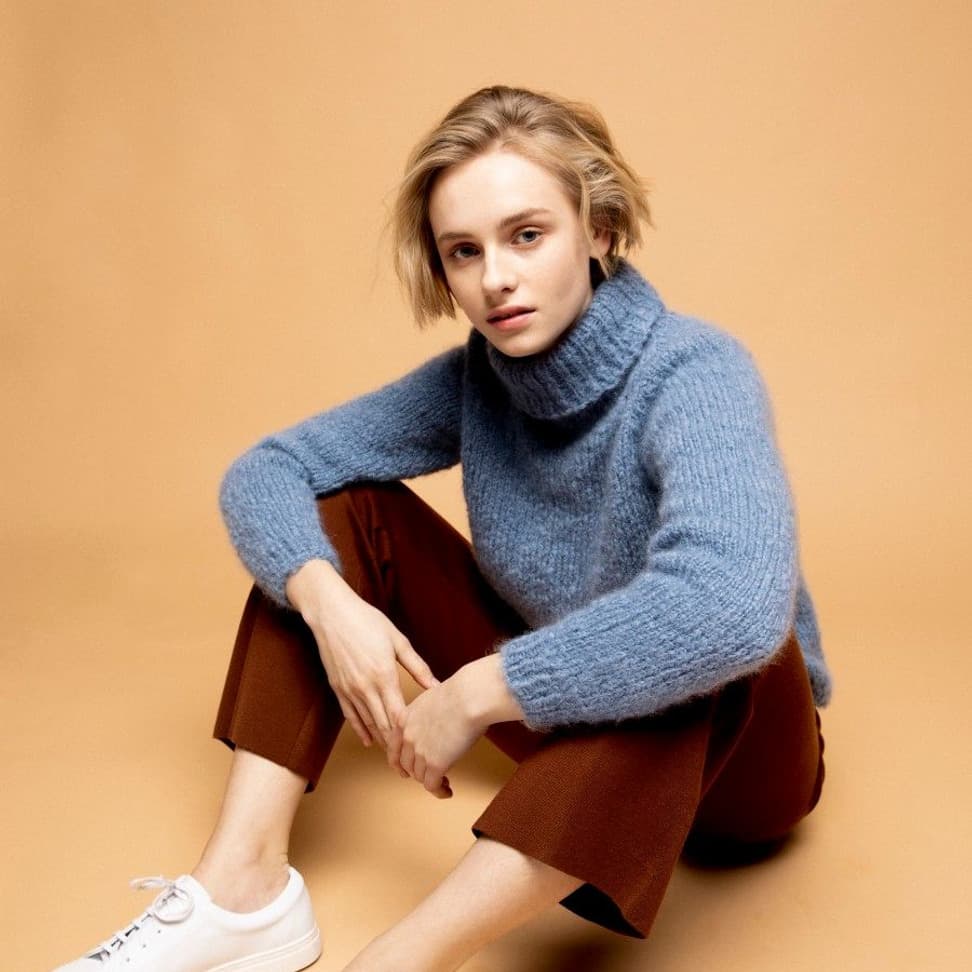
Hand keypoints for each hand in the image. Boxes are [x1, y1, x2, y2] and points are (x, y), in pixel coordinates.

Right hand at [286, 559, 438, 748]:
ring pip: (367, 723)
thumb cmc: (366, 621)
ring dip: (381, 741)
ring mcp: (349, 689)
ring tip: (394, 758)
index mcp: (384, 675)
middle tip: (411, 763)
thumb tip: (436, 685)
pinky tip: (369, 740)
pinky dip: (361, 730)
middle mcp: (365, 687)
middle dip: (397, 746)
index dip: (410, 735)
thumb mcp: (397, 640)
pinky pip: (350, 716)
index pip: (399, 715)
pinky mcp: (337, 688)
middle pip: (383, 725)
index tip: (422, 748)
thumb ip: (417, 666)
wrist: (330, 613)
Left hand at [387, 675, 486, 798]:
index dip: (399, 762)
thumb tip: (437, 722)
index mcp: (404, 719)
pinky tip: (447, 792)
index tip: (405, 770)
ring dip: (431, 782)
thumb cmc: (460, 692)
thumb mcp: (432, 700)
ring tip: (443, 783)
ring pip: (419, 777)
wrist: (470, 697)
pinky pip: (432, 786)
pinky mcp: (435, 764)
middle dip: (417, 773)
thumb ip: (427, 714)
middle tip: (430, 775)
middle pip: (406, 765)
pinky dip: (439, 792)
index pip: (393, 748)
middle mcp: (407, 737)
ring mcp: (419, 752)